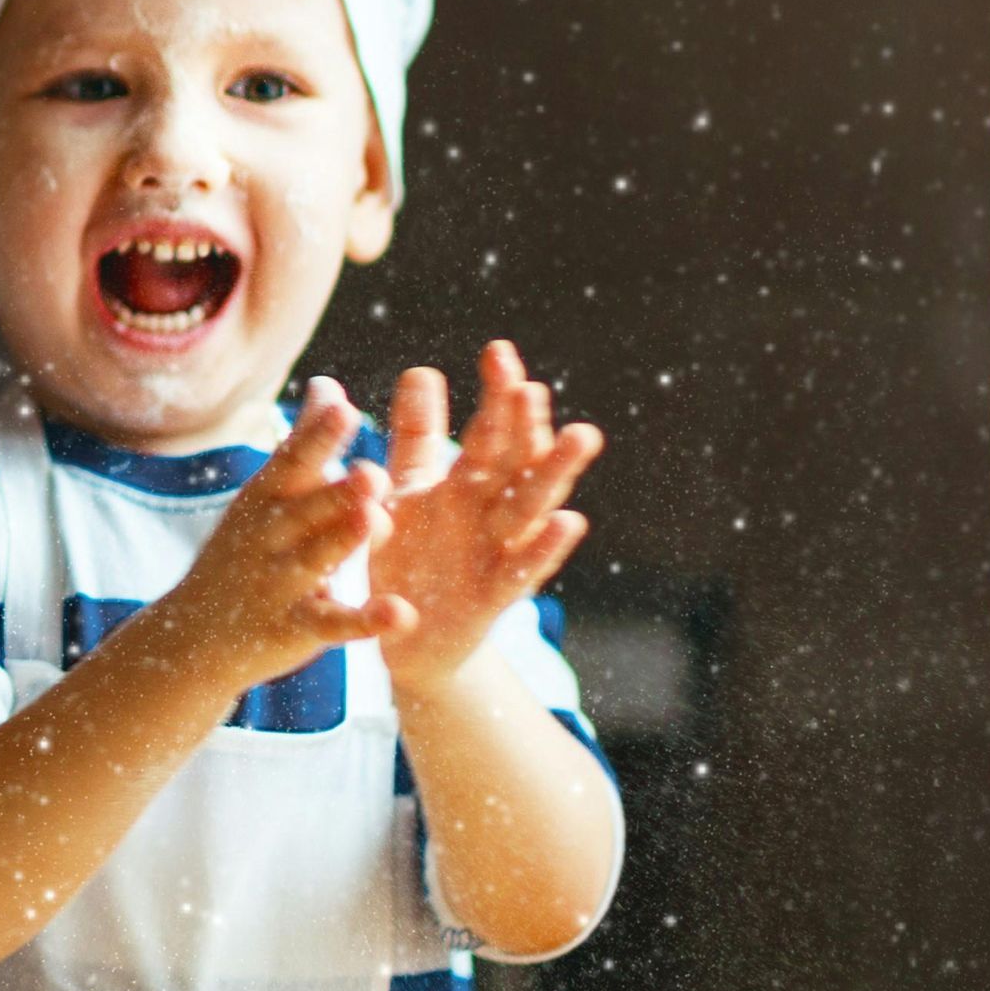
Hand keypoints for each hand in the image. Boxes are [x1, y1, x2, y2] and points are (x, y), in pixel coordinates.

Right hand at [138, 378, 412, 691]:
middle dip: (336, 491)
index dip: (317, 437)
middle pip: (305, 510)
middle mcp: (268, 537)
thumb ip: (304, 442)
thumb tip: (327, 383)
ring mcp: (279, 584)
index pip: (292, 461)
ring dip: (342, 542)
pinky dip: (365, 622)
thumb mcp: (266, 495)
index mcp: (265, 498)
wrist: (192, 635)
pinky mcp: (295, 628)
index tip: (343, 408)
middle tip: (372, 471)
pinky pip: (333, 624)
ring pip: (315, 560)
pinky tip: (399, 614)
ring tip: (373, 522)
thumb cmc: (244, 551)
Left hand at [371, 341, 600, 694]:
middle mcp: (491, 513)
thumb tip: (423, 369)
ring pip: (532, 508)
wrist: (408, 638)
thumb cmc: (413, 557)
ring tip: (583, 434)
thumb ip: (416, 437)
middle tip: (531, 385)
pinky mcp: (494, 598)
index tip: (499, 352)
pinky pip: (522, 570)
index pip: (490, 432)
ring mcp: (498, 553)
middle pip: (516, 462)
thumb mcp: (406, 492)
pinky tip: (570, 520)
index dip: (497, 396)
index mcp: (468, 485)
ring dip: (556, 473)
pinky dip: (546, 548)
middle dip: (525, 425)